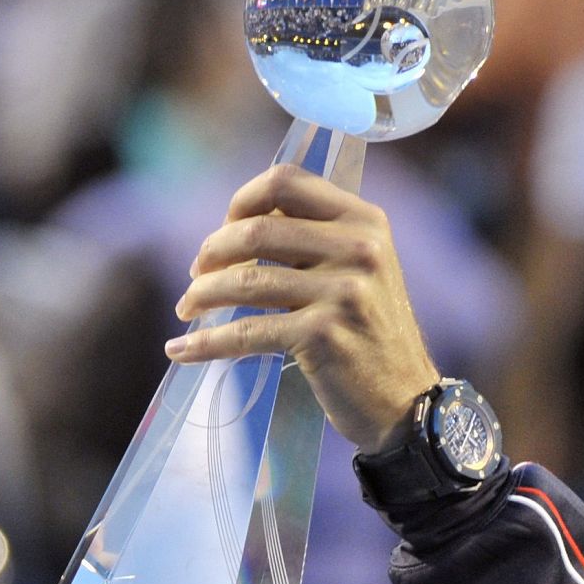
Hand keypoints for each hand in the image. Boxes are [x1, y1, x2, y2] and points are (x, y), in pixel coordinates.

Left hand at [166, 164, 439, 452]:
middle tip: (194, 277)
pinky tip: (181, 351)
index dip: (240, 202)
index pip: (285, 183)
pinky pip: (245, 332)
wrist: (402, 400)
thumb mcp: (359, 269)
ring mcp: (343, 292)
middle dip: (211, 253)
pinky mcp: (323, 335)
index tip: (221, 232)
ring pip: (245, 281)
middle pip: (255, 231)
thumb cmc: (368, 333)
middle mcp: (358, 248)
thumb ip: (314, 239)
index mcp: (364, 220)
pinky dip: (205, 343)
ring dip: (201, 295)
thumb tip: (236, 227)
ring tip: (186, 309)